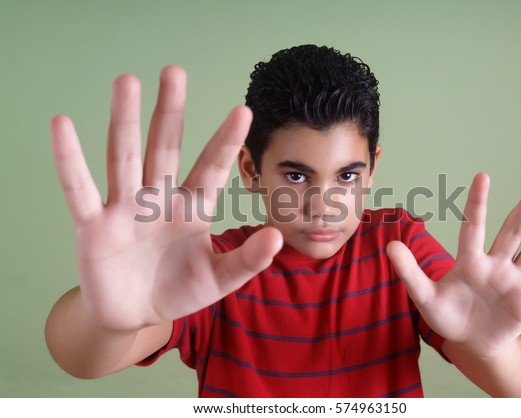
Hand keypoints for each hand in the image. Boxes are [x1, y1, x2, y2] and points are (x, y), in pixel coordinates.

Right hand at [50, 66, 282, 330]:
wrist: (135, 315)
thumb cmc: (179, 290)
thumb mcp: (218, 279)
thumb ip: (246, 260)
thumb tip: (276, 236)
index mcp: (191, 208)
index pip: (211, 168)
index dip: (225, 142)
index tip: (243, 110)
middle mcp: (158, 199)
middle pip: (164, 148)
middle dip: (170, 112)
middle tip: (174, 71)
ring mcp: (124, 209)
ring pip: (124, 158)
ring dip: (124, 121)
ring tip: (126, 81)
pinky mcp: (94, 227)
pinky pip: (79, 190)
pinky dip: (69, 161)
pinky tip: (62, 125)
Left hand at [387, 173, 520, 357]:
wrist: (471, 344)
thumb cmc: (448, 317)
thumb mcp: (424, 297)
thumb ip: (409, 272)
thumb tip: (389, 245)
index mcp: (470, 262)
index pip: (475, 227)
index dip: (478, 203)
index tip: (483, 176)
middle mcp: (496, 266)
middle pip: (513, 232)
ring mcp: (515, 282)